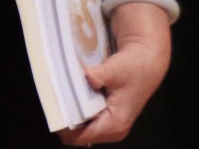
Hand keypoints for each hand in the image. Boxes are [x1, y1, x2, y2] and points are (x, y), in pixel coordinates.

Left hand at [58, 5, 170, 144]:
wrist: (147, 62)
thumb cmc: (133, 67)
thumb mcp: (115, 69)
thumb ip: (98, 75)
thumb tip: (85, 76)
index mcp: (114, 123)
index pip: (80, 136)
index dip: (64, 126)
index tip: (51, 109)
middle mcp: (114, 130)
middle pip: (79, 136)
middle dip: (66, 121)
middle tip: (53, 102)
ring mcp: (113, 127)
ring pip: (83, 130)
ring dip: (72, 117)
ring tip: (61, 99)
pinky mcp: (110, 119)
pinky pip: (88, 123)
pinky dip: (79, 113)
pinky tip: (72, 99)